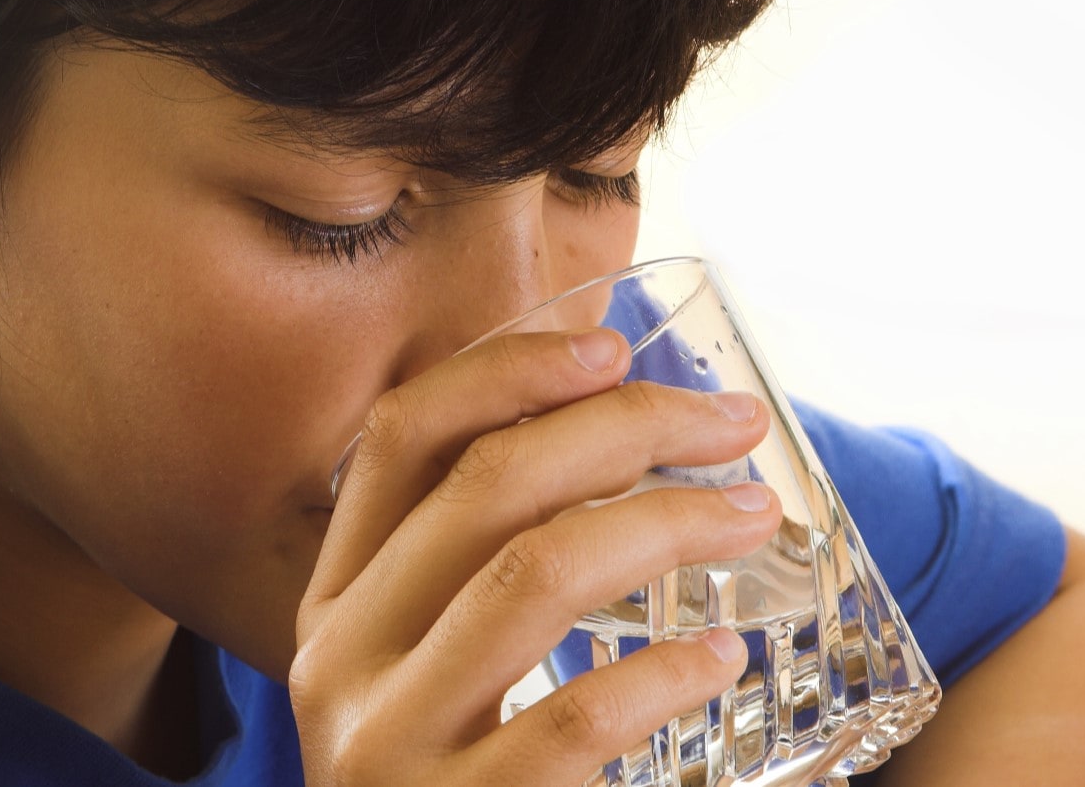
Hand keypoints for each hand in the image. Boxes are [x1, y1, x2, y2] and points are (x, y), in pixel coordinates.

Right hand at [291, 329, 783, 784]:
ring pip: (528, 573)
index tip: (611, 341)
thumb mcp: (427, 662)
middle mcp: (336, 657)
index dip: (505, 369)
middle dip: (622, 427)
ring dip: (662, 523)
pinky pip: (574, 721)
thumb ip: (474, 564)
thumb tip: (606, 421)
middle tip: (730, 423)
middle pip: (480, 486)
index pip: (398, 438)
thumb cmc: (455, 772)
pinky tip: (725, 657)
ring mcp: (385, 746)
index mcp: (333, 599)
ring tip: (751, 516)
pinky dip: (664, 674)